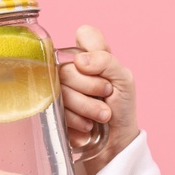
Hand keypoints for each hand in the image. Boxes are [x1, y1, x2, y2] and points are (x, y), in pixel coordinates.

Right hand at [58, 24, 138, 174]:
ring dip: (87, 108)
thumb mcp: (124, 80)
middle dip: (92, 88)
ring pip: (60, 91)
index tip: (103, 72)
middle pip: (67, 68)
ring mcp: (57, 87)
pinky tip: (87, 126)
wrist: (115, 140)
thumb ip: (107, 62)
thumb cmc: (121, 106)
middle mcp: (70, 66)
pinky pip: (56, 112)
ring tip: (101, 115)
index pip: (84, 34)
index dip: (93, 53)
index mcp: (88, 54)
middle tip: (106, 97)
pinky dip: (77, 122)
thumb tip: (81, 60)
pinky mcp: (50, 110)